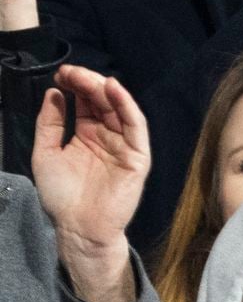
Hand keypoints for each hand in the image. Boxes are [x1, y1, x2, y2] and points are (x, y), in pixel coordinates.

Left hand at [32, 65, 150, 301]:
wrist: (78, 230)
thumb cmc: (62, 196)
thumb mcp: (45, 154)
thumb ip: (49, 124)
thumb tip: (53, 93)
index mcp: (88, 134)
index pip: (85, 102)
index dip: (74, 85)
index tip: (60, 74)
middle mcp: (108, 134)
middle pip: (101, 100)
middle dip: (86, 83)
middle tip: (70, 72)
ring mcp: (124, 143)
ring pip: (118, 107)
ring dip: (103, 89)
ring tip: (87, 77)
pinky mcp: (137, 154)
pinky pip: (134, 125)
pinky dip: (126, 104)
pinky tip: (112, 89)